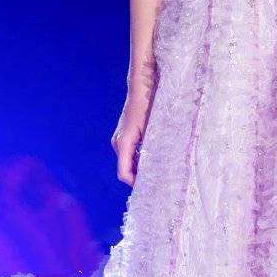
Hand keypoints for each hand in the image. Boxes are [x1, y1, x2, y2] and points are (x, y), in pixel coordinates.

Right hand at [111, 70, 157, 186]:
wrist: (141, 87)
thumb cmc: (148, 106)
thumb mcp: (153, 129)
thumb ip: (152, 150)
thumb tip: (158, 169)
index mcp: (123, 143)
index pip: (124, 173)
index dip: (135, 183)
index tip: (151, 189)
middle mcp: (118, 142)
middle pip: (126, 169)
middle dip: (139, 177)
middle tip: (158, 182)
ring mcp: (119, 138)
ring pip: (128, 162)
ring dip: (139, 168)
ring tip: (158, 171)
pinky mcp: (124, 135)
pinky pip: (130, 154)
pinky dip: (139, 159)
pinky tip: (153, 158)